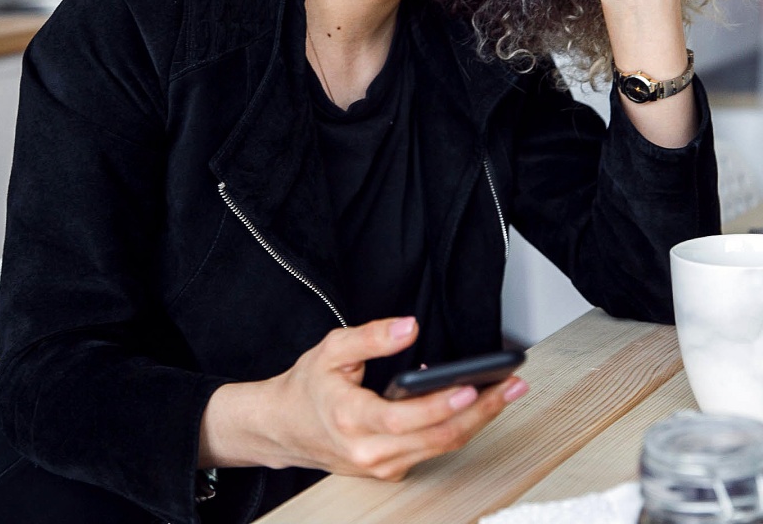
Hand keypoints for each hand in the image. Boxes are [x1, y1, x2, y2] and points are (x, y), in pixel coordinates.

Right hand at [199, 317, 527, 480]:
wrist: (284, 427)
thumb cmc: (307, 387)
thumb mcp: (331, 349)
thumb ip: (371, 337)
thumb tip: (408, 326)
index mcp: (351, 418)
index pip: (405, 418)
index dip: (441, 404)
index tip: (471, 386)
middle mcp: (370, 451)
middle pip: (437, 437)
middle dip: (480, 411)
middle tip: (511, 386)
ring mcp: (382, 466)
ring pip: (441, 447)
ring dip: (478, 421)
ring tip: (505, 393)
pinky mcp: (391, 470)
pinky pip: (432, 450)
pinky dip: (455, 427)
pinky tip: (472, 404)